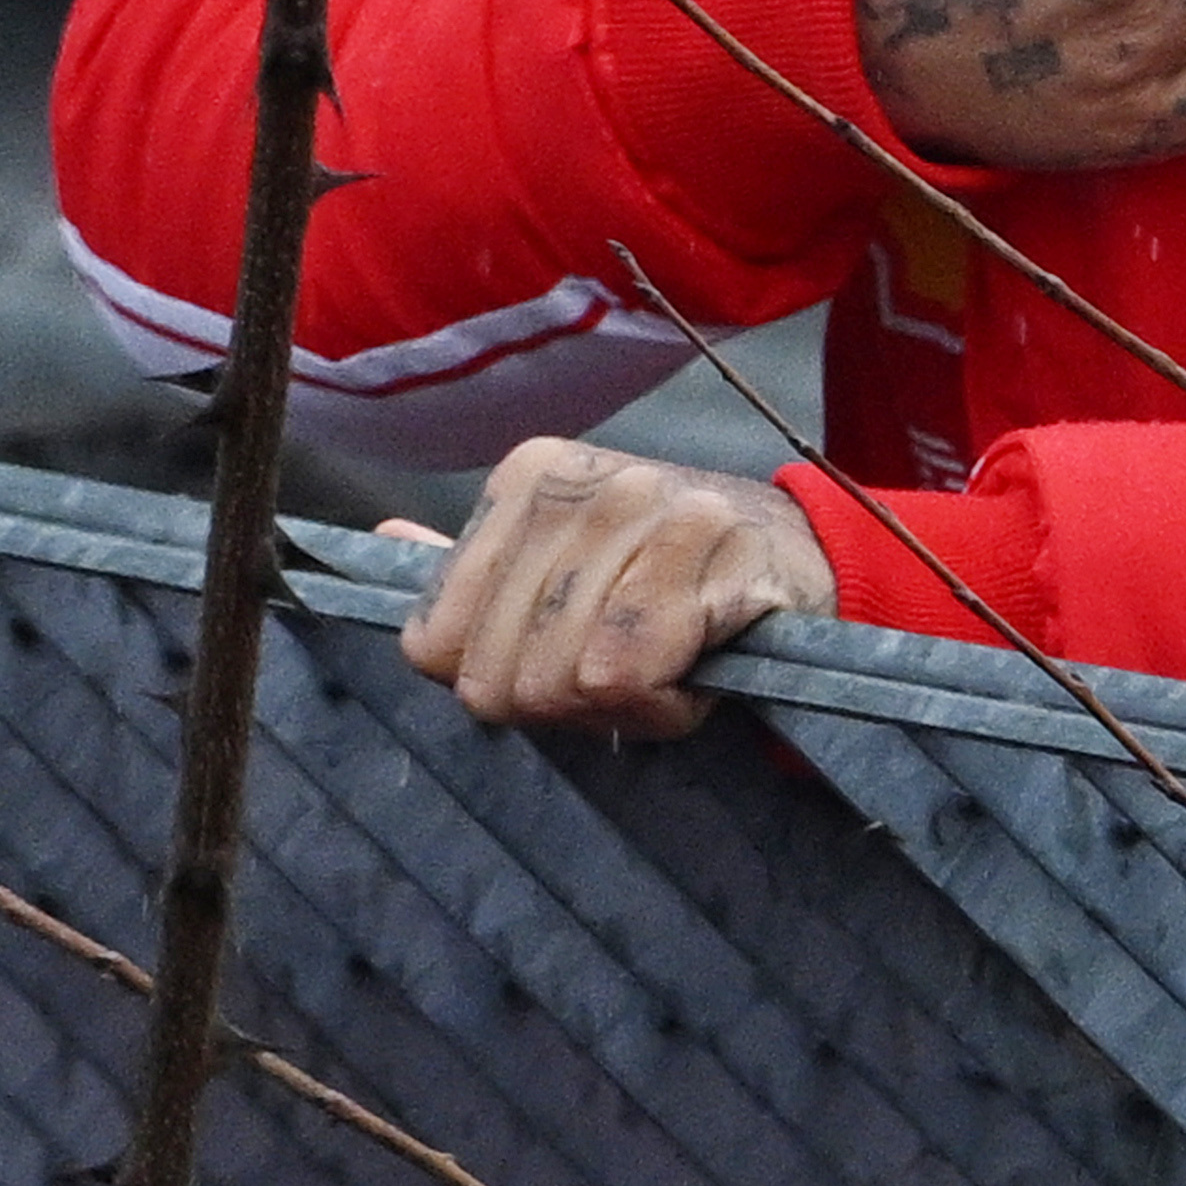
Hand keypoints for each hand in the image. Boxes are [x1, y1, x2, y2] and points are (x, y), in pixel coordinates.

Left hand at [384, 439, 834, 734]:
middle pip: (494, 675)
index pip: (436, 642)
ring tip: (664, 664)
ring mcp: (645, 501)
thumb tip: (384, 541)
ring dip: (619, 705)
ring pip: (557, 678)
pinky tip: (695, 665)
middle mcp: (578, 479)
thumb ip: (477, 572)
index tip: (562, 663)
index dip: (499, 683)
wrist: (802, 561)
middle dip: (557, 705)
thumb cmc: (669, 581)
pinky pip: (627, 673)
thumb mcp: (565, 571)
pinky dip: (663, 703)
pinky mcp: (708, 543)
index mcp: (524, 479)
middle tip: (620, 676)